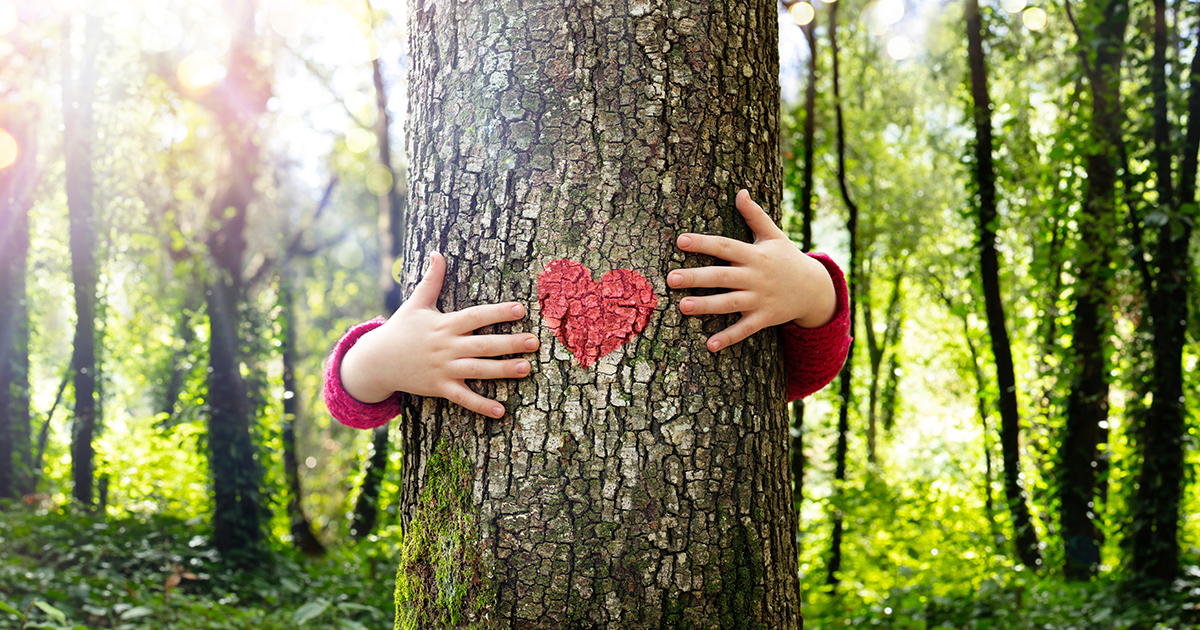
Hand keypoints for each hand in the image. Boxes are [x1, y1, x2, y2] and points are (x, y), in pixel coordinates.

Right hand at [339, 252, 538, 417]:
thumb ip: (431, 280)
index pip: (475, 317)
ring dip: (502, 371)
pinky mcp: (439, 388)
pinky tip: (501, 411)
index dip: (497, 312)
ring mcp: (443, 369)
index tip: (520, 309)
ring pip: (478, 371)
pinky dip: (481, 405)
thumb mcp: (415, 303)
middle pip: (483, 345)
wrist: (376, 361)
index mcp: (444, 324)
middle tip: (534, 341)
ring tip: (526, 368)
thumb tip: (437, 253)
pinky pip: (463, 398)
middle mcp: (446, 347)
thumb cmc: (400, 329)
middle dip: (509, 343)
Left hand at [668, 189, 836, 351]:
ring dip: (707, 306)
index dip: (704, 243)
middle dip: (696, 277)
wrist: (815, 288)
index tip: (680, 240)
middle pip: (722, 276)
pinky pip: (745, 329)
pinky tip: (709, 345)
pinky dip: (729, 337)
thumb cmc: (787, 258)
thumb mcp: (774, 235)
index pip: (725, 246)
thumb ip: (755, 215)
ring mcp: (760, 298)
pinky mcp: (765, 318)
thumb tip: (740, 191)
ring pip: (730, 303)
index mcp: (754, 254)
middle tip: (670, 278)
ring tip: (682, 307)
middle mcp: (756, 276)